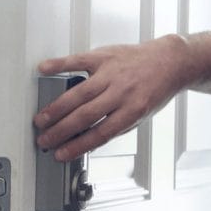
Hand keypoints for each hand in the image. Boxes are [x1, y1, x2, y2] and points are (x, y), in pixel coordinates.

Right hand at [34, 35, 190, 160]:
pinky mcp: (104, 56)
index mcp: (132, 110)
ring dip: (56, 109)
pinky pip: (78, 60)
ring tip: (41, 120)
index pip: (99, 134)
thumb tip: (87, 140)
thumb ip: (116, 126)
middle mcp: (121, 92)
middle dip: (60, 131)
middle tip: (44, 139)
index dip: (77, 146)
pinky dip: (59, 64)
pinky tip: (44, 69)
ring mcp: (111, 73)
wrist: (169, 62)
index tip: (60, 154)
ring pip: (78, 94)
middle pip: (85, 116)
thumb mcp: (141, 115)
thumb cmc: (155, 89)